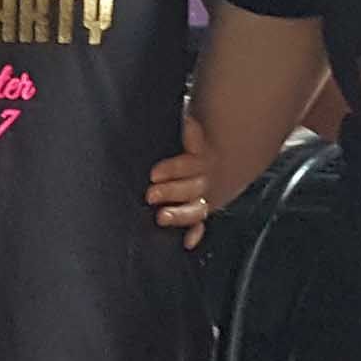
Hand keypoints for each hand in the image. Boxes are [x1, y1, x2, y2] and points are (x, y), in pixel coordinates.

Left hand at [145, 113, 213, 245]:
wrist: (210, 157)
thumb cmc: (184, 140)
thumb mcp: (182, 130)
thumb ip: (188, 130)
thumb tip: (187, 119)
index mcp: (202, 154)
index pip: (193, 160)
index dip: (176, 167)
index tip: (155, 174)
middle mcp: (205, 176)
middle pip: (193, 186)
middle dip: (172, 191)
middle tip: (151, 194)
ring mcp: (204, 195)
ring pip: (197, 207)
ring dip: (181, 214)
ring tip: (162, 217)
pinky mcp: (199, 210)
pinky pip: (200, 224)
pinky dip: (195, 233)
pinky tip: (188, 242)